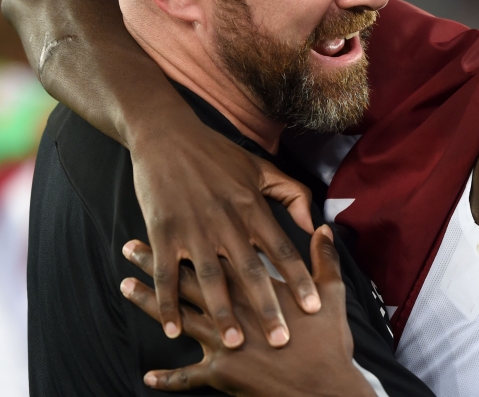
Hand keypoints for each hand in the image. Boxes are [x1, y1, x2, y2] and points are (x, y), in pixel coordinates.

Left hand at [120, 231, 374, 396]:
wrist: (324, 388)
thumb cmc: (329, 342)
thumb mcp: (332, 293)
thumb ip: (323, 259)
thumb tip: (323, 229)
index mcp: (257, 287)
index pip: (218, 253)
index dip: (193, 234)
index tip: (170, 213)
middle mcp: (234, 310)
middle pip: (188, 279)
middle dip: (157, 261)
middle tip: (130, 246)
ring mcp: (223, 342)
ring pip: (178, 317)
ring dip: (148, 304)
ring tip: (125, 286)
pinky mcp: (221, 373)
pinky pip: (187, 377)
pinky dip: (168, 378)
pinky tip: (148, 376)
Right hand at [130, 115, 319, 349]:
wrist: (167, 136)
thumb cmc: (217, 154)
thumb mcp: (260, 167)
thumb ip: (292, 193)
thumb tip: (315, 224)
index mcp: (252, 207)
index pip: (282, 249)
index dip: (299, 279)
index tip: (314, 307)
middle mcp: (226, 221)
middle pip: (250, 271)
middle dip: (267, 308)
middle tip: (281, 340)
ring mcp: (193, 228)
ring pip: (211, 278)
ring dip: (221, 312)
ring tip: (233, 342)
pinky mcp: (163, 232)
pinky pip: (166, 274)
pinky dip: (168, 303)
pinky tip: (173, 330)